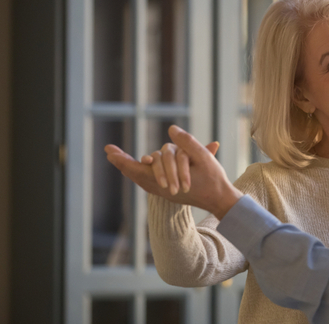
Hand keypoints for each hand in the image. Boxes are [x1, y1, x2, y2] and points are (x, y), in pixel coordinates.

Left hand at [105, 125, 243, 218]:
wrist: (220, 200)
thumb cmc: (213, 179)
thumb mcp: (203, 157)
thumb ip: (187, 143)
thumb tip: (171, 129)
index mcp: (167, 181)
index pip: (139, 168)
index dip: (123, 160)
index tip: (110, 152)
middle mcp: (161, 188)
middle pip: (136, 174)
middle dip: (122, 162)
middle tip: (108, 150)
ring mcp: (164, 192)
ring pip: (141, 179)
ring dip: (129, 168)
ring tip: (117, 158)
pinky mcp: (168, 193)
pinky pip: (148, 183)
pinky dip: (140, 174)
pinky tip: (138, 168)